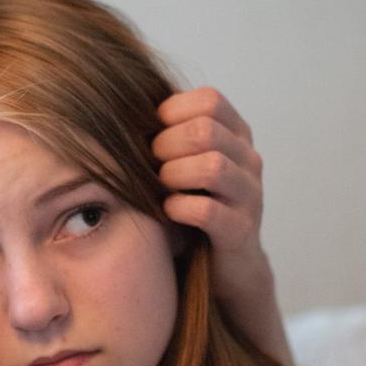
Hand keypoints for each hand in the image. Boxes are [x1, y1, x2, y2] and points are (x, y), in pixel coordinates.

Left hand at [152, 87, 290, 365]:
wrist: (223, 265)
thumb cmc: (191, 204)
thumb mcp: (183, 162)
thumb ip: (167, 135)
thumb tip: (115, 110)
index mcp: (236, 134)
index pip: (209, 100)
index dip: (171, 113)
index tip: (151, 134)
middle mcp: (249, 160)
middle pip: (206, 131)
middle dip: (166, 146)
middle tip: (150, 164)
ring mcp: (250, 195)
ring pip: (212, 167)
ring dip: (172, 176)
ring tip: (159, 187)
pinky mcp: (240, 231)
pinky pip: (207, 211)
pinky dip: (179, 209)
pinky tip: (166, 212)